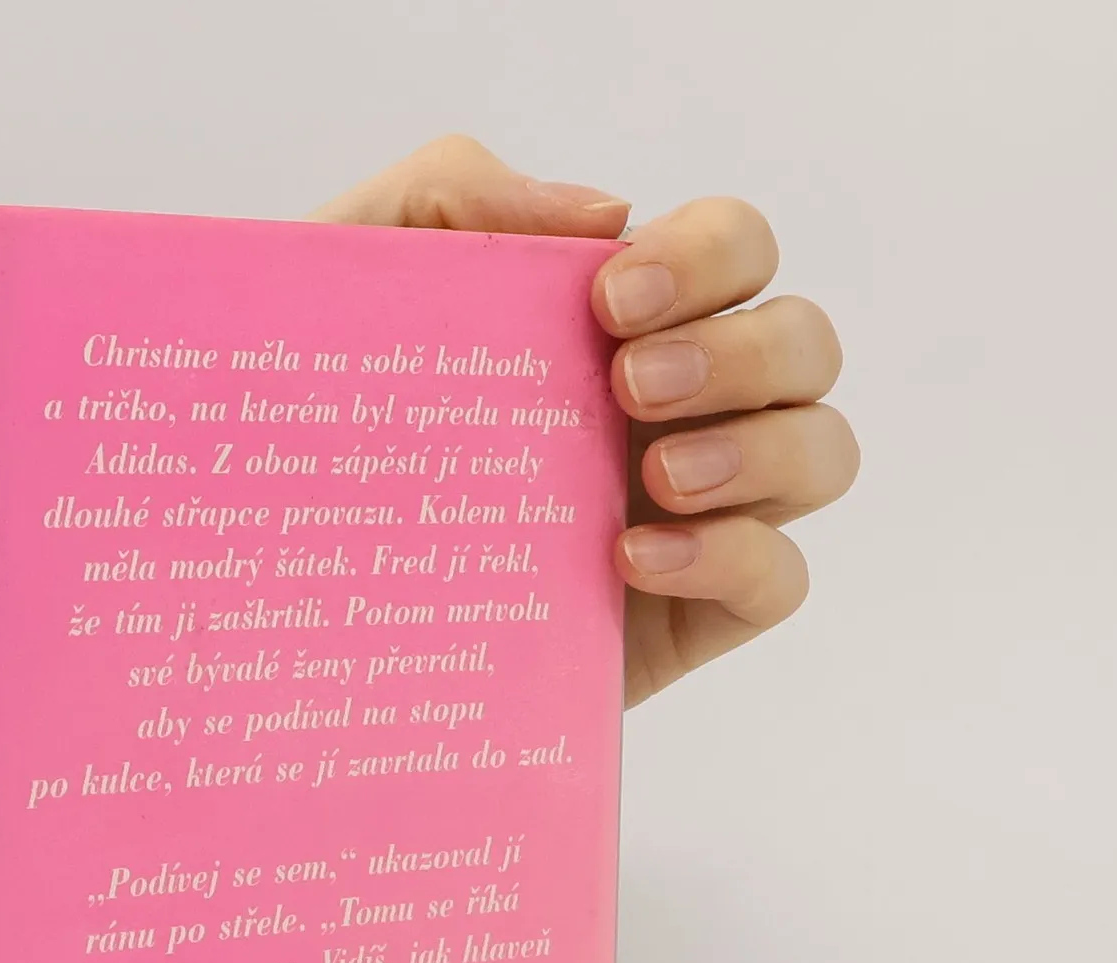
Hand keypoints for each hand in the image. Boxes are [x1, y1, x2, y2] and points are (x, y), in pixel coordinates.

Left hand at [310, 136, 857, 705]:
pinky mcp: (686, 614)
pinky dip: (736, 557)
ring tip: (655, 479)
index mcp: (625, 324)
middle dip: (740, 352)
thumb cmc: (328, 426)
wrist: (296, 581)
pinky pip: (782, 578)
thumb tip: (605, 210)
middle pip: (802, 343)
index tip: (608, 300)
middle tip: (627, 386)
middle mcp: (680, 408)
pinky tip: (635, 560)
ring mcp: (695, 512)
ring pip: (820, 451)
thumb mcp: (350, 284)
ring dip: (761, 449)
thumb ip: (448, 195)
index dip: (709, 256)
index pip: (736, 251)